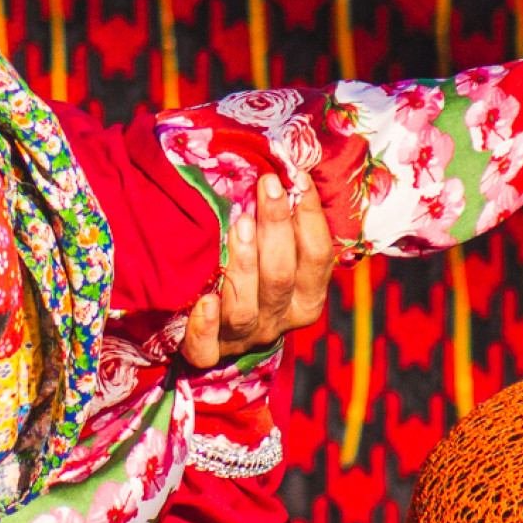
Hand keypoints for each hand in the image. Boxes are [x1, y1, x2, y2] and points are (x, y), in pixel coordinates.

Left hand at [182, 172, 335, 369]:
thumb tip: (289, 167)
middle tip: (267, 185)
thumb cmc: (251, 278)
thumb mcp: (276, 253)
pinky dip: (205, 325)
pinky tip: (204, 299)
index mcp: (305, 297)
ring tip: (240, 225)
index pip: (318, 257)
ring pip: (246, 309)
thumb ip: (285, 222)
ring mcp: (242, 338)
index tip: (297, 176)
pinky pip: (206, 349)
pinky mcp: (208, 355)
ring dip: (244, 265)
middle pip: (281, 277)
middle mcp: (278, 321)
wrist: (217, 335)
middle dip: (277, 227)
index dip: (311, 216)